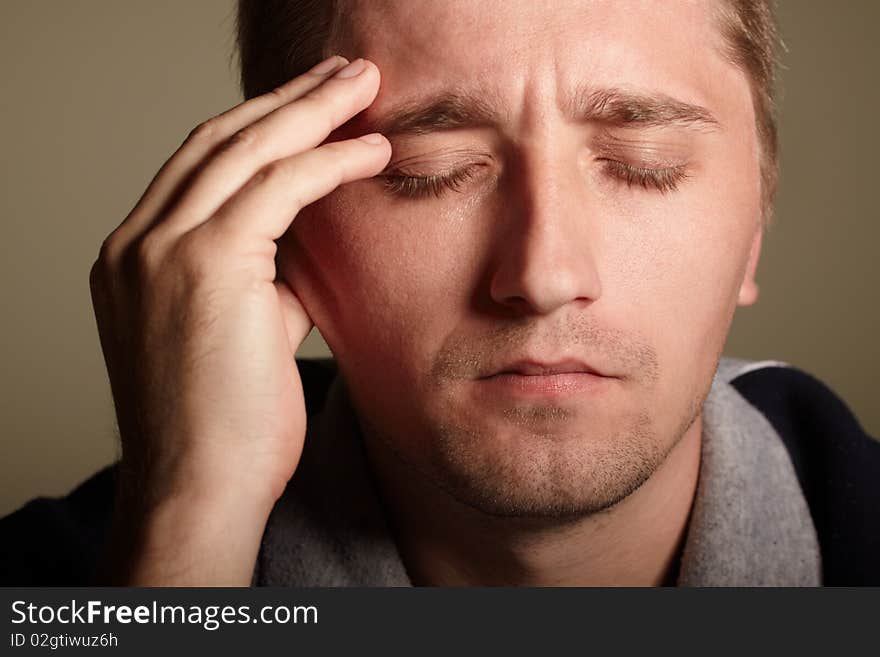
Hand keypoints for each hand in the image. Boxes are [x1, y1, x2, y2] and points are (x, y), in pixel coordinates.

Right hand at [88, 56, 390, 583]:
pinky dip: (328, 160)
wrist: (198, 493)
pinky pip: (278, 186)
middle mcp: (135, 242)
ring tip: (364, 86)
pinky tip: (372, 148)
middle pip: (218, 140)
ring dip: (313, 110)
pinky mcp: (204, 264)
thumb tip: (303, 251)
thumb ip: (261, 282)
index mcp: (135, 257)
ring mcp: (159, 248)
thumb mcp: (237, 336)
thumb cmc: (225, 430)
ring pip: (245, 148)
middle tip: (345, 73)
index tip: (313, 111)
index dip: (261, 129)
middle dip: (289, 100)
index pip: (200, 167)